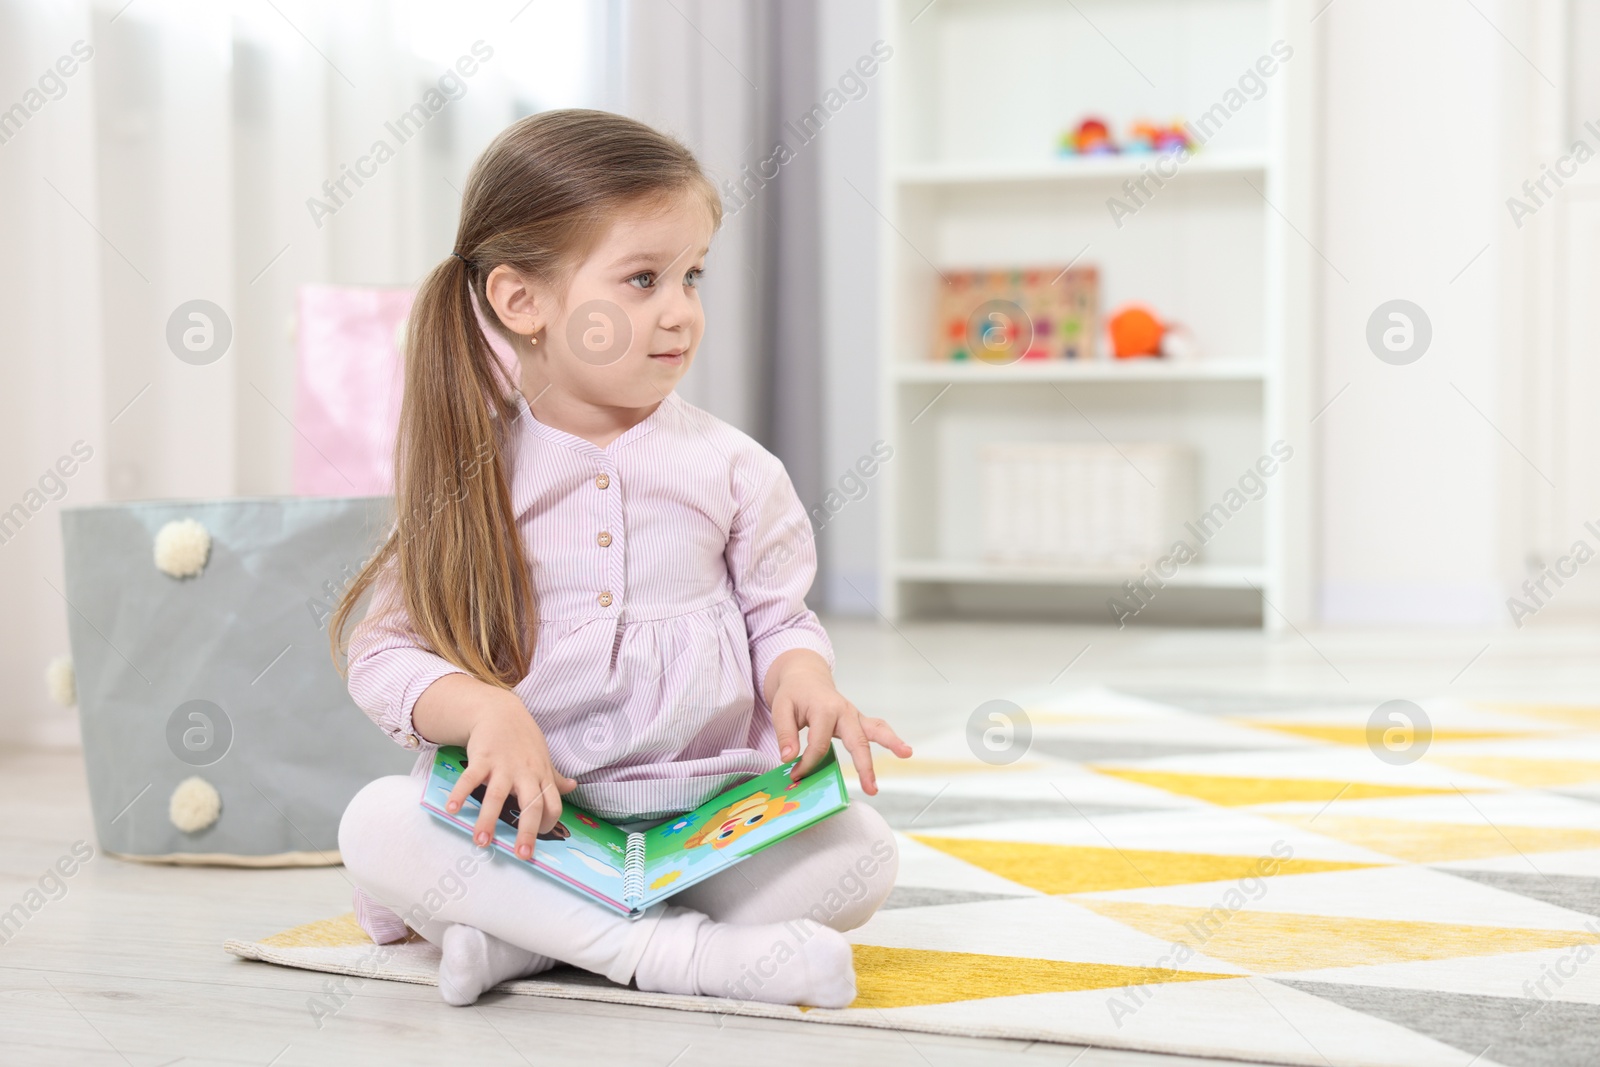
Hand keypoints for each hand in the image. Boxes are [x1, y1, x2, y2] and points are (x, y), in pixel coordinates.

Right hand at [443, 691, 575, 861]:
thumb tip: (574, 787)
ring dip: (488, 820)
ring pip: (498, 795)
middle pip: (531, 804)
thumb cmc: (523, 740)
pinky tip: (451, 809)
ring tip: (481, 842)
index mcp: (542, 776)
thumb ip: (555, 777)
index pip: (553, 804)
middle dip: (527, 830)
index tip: (537, 842)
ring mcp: (503, 765)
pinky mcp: (482, 758)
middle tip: (521, 854)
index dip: (548, 824)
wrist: (501, 711)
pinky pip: (471, 778)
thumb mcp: (543, 757)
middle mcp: (525, 773)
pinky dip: (460, 793)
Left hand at [766, 650, 910, 794]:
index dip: (807, 764)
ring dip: (891, 743)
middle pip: (856, 741)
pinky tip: (903, 750)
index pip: (818, 745)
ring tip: (906, 753)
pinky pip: (877, 728)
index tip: (796, 775)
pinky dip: (889, 738)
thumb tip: (789, 759)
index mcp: (824, 709)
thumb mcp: (781, 708)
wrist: (806, 677)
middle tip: (871, 788)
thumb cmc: (793, 694)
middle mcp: (844, 711)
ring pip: (876, 730)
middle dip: (863, 766)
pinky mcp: (858, 720)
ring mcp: (854, 715)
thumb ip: (785, 733)